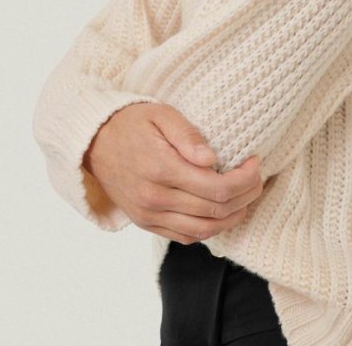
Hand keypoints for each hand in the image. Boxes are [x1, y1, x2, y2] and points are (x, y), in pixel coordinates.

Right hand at [82, 102, 262, 243]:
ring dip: (233, 216)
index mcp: (161, 169)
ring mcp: (149, 215)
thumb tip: (212, 159)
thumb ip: (188, 135)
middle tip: (258, 177)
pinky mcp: (145, 223)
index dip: (245, 179)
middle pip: (216, 210)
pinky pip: (185, 237)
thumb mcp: (161, 114)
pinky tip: (223, 212)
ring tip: (247, 196)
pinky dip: (210, 229)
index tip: (256, 162)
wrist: (93, 142)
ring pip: (204, 230)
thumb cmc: (131, 123)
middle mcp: (155, 199)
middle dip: (246, 195)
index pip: (217, 188)